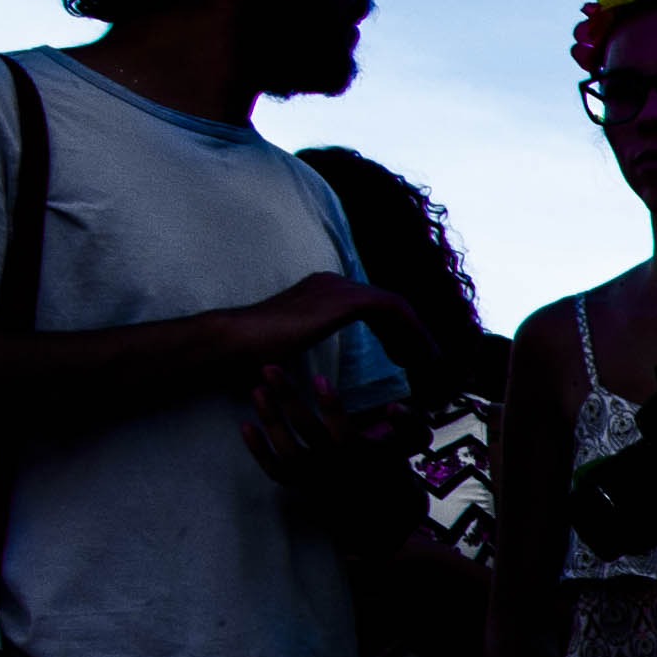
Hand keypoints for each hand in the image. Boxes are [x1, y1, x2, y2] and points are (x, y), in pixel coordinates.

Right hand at [228, 273, 428, 379]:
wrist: (230, 342)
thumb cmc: (250, 354)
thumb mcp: (291, 347)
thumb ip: (312, 346)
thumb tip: (323, 373)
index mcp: (320, 293)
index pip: (369, 307)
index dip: (392, 332)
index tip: (404, 359)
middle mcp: (332, 283)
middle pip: (387, 305)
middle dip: (409, 333)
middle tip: (425, 361)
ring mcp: (338, 287)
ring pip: (395, 307)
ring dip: (415, 336)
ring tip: (427, 364)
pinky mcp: (345, 300)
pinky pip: (394, 311)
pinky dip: (411, 333)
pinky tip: (416, 359)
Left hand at [241, 366, 423, 551]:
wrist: (382, 515)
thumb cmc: (393, 469)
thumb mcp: (412, 446)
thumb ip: (411, 424)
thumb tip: (392, 407)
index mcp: (363, 457)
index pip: (343, 430)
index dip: (330, 404)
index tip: (319, 378)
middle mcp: (336, 469)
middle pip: (306, 430)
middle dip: (287, 397)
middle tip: (269, 369)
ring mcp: (315, 479)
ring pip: (286, 450)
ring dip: (269, 419)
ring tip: (257, 391)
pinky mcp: (301, 486)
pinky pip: (275, 471)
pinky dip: (258, 451)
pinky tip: (245, 425)